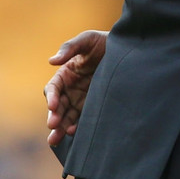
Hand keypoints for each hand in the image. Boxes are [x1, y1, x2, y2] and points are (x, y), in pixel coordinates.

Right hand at [45, 30, 107, 145]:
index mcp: (65, 74)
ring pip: (66, 117)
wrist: (128, 51)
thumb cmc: (104, 42)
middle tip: (53, 125)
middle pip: (58, 106)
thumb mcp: (88, 39)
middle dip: (54, 117)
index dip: (52, 97)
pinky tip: (74, 132)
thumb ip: (70, 47)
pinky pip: (81, 120)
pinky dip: (76, 127)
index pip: (53, 89)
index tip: (53, 105)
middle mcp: (71, 89)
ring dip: (60, 128)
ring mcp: (81, 100)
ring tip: (55, 139)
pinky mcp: (93, 108)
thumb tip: (51, 61)